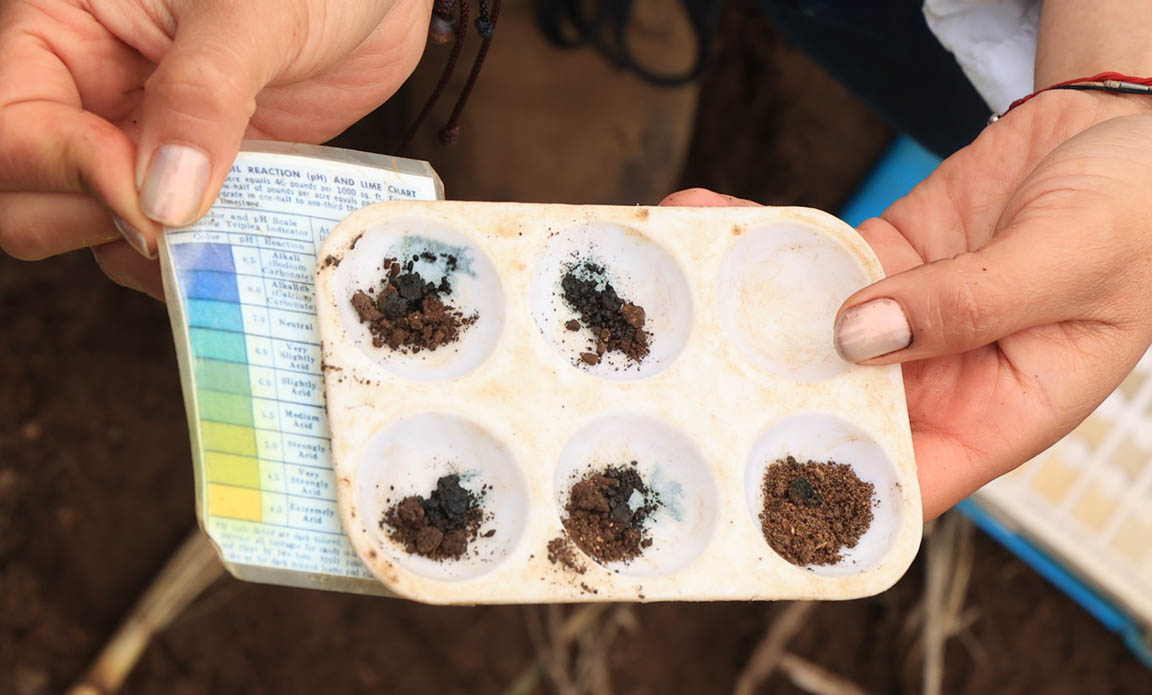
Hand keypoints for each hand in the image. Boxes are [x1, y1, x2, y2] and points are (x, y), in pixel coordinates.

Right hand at [0, 0, 431, 297]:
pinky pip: (172, 242)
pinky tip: (244, 256)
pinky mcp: (199, 182)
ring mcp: (141, 144)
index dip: (70, 172)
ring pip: (93, 231)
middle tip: (183, 228)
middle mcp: (88, 93)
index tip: (158, 200)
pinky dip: (201, 261)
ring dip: (152, 256)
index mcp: (63, 29)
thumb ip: (203, 96)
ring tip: (224, 247)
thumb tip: (163, 200)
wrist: (378, 0)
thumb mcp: (252, 13)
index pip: (12, 127)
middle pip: (27, 195)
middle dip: (93, 223)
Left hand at [663, 91, 1151, 518]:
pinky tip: (714, 220)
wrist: (1125, 129)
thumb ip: (971, 303)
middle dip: (754, 399)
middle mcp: (938, 378)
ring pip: (807, 331)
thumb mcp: (1070, 263)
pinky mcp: (882, 262)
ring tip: (675, 287)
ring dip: (740, 312)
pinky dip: (766, 242)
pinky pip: (813, 260)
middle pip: (832, 410)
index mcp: (998, 412)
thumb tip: (858, 335)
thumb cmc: (1138, 209)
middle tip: (678, 384)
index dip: (831, 496)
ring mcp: (902, 318)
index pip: (904, 482)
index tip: (750, 489)